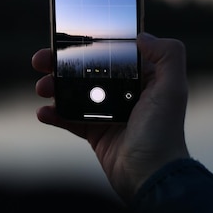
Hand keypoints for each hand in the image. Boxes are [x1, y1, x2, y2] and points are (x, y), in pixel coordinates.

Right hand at [32, 32, 189, 202]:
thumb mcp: (172, 89)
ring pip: (73, 92)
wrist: (150, 176)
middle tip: (40, 61)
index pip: (111, 54)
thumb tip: (142, 35)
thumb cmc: (163, 132)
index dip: (88, 45)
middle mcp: (123, 93)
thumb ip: (168, 55)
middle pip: (86, 71)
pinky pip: (69, 119)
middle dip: (61, 64)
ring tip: (42, 88)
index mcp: (141, 79)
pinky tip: (43, 112)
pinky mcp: (94, 132)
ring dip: (53, 87)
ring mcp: (106, 113)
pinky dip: (54, 114)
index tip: (67, 40)